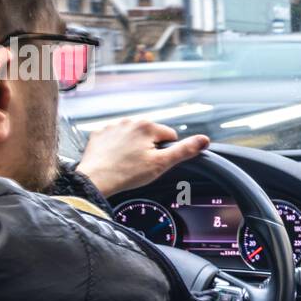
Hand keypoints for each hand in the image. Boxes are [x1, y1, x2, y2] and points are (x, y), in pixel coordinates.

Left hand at [75, 119, 209, 196]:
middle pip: (150, 135)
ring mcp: (112, 126)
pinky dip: (116, 147)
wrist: (95, 180)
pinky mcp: (99, 133)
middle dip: (149, 148)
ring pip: (132, 136)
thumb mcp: (162, 164)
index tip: (155, 163)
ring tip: (127, 163)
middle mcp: (129, 121)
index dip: (166, 152)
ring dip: (133, 146)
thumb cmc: (128, 174)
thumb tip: (204, 140)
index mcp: (147, 126)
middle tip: (141, 165)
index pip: (169, 136)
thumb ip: (184, 150)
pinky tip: (115, 159)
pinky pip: (114, 138)